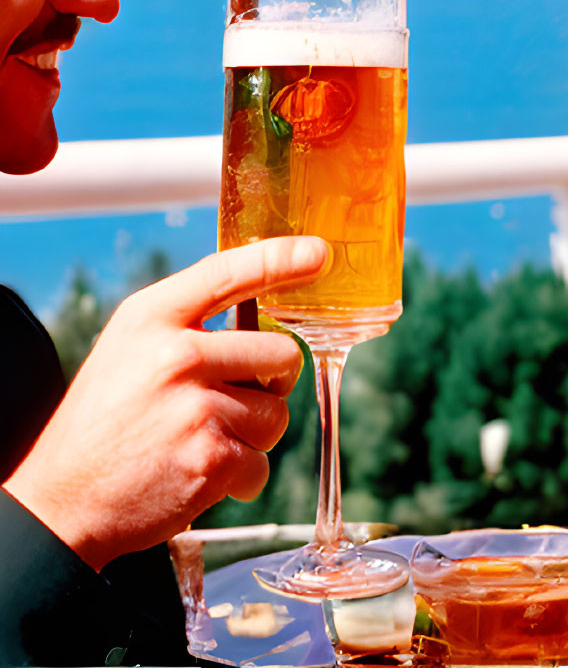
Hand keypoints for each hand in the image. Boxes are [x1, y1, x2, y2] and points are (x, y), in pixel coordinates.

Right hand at [3, 235, 330, 571]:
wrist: (60, 502)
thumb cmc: (104, 423)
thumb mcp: (128, 349)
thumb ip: (188, 325)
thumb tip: (265, 304)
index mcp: (152, 318)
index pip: (229, 271)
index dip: (282, 258)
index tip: (318, 253)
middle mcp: (176, 354)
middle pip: (281, 354)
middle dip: (271, 383)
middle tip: (233, 401)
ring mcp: (194, 407)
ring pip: (277, 413)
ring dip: (254, 434)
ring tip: (204, 440)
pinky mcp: (210, 458)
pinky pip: (261, 461)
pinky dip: (241, 475)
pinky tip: (201, 473)